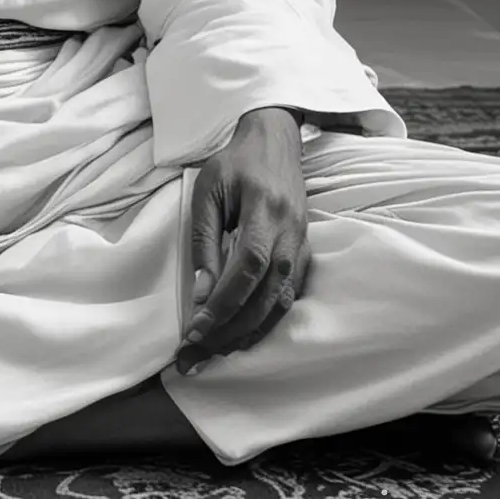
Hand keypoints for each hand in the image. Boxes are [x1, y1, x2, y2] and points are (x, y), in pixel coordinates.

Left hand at [176, 106, 309, 374]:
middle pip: (264, 294)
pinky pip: (288, 296)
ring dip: (247, 332)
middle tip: (196, 356)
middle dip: (230, 330)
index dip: (223, 303)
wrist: (273, 142)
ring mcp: (302, 244)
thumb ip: (205, 242)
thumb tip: (200, 295)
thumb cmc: (233, 165)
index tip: (194, 330)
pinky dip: (266, 321)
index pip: (247, 267)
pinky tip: (243, 335)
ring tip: (215, 354)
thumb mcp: (208, 192)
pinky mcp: (304, 252)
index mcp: (265, 210)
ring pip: (279, 302)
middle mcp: (290, 232)